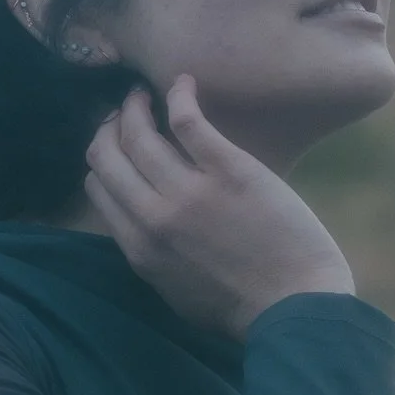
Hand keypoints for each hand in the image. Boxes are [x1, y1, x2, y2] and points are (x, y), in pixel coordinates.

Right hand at [84, 76, 355, 338]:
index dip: (104, 162)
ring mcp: (188, 191)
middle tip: (123, 115)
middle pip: (106, 156)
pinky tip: (184, 84)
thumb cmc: (242, 310)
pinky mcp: (228, 170)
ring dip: (134, 107)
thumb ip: (152, 255)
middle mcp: (152, 216)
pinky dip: (179, 96)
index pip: (98, 188)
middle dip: (108, 129)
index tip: (117, 149)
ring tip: (143, 96)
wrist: (295, 310)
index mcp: (139, 248)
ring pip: (138, 134)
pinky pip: (187, 121)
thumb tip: (142, 225)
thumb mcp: (176, 292)